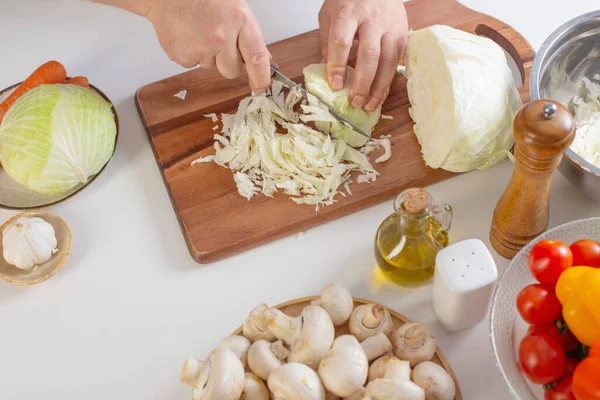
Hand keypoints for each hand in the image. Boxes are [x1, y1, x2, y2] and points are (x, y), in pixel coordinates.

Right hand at [146, 0, 270, 91]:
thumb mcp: (234, 8)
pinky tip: (186, 35)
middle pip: (232, 71)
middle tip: (217, 41)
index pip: (256, 57)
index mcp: (239, 20)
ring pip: (211, 67)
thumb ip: (249, 35)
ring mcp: (201, 49)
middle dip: (227, 62)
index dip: (261, 77)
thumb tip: (265, 59)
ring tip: (198, 31)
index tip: (261, 87)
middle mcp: (221, 37)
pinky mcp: (183, 57)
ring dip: (207, 55)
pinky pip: (192, 64)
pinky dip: (190, 54)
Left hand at [319, 0, 407, 110]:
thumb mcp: (330, 14)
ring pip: (388, 62)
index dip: (337, 65)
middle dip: (362, 83)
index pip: (342, 41)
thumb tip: (324, 72)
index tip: (335, 85)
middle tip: (354, 102)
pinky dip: (388, 81)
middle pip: (369, 55)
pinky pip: (397, 62)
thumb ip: (327, 42)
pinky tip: (380, 95)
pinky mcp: (403, 34)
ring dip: (378, 88)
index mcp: (349, 13)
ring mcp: (391, 27)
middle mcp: (373, 20)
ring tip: (369, 105)